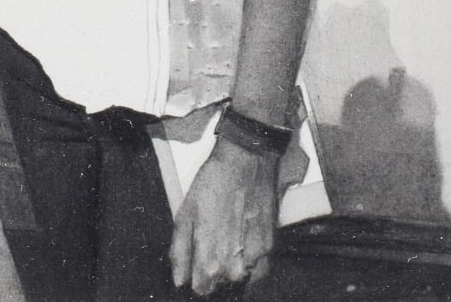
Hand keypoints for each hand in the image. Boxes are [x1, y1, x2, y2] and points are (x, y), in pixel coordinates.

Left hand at [169, 137, 278, 296]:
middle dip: (216, 266)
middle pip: (221, 283)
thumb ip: (180, 253)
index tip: (199, 258)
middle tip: (216, 237)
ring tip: (231, 234)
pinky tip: (245, 238)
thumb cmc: (213, 184)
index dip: (198, 274)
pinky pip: (259, 269)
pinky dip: (252, 259)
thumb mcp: (185, 214)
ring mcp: (255, 260)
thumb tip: (179, 280)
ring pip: (241, 276)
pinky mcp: (270, 248)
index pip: (201, 289)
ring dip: (235, 263)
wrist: (245, 161)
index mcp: (210, 262)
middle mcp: (234, 268)